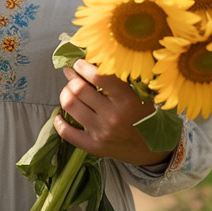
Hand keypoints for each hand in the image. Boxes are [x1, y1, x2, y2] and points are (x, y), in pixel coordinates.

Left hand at [56, 59, 173, 165]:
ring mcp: (102, 132)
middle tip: (71, 75)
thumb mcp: (140, 95)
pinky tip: (60, 115)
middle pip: (79, 89)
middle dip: (71, 78)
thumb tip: (92, 61)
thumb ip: (120, 80)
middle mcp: (113, 116)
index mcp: (127, 100)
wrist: (152, 149)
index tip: (78, 63)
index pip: (98, 77)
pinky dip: (59, 122)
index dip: (83, 67)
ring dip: (65, 94)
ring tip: (69, 91)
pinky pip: (67, 133)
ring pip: (69, 105)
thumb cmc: (146, 116)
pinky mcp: (94, 147)